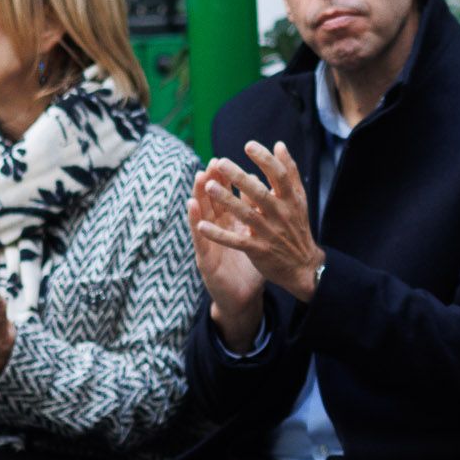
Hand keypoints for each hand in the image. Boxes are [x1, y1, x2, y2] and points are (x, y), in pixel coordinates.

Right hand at [187, 176, 267, 347]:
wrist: (243, 298)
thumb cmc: (250, 266)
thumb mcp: (256, 238)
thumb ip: (258, 216)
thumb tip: (265, 191)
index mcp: (231, 224)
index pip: (226, 198)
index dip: (225, 180)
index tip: (225, 160)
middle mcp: (218, 231)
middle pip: (212, 202)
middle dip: (211, 182)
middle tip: (212, 163)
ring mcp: (210, 245)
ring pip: (203, 217)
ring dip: (200, 197)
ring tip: (200, 179)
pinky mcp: (207, 261)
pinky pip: (202, 242)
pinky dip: (197, 226)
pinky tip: (194, 212)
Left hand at [191, 141, 324, 304]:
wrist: (303, 266)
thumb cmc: (297, 226)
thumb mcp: (299, 199)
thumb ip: (290, 172)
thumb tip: (279, 144)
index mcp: (291, 200)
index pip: (279, 176)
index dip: (265, 159)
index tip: (248, 145)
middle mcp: (281, 215)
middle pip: (259, 193)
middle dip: (240, 177)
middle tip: (221, 162)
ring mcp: (269, 233)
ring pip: (246, 215)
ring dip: (227, 200)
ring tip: (209, 186)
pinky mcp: (259, 250)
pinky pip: (236, 241)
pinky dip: (219, 235)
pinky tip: (201, 225)